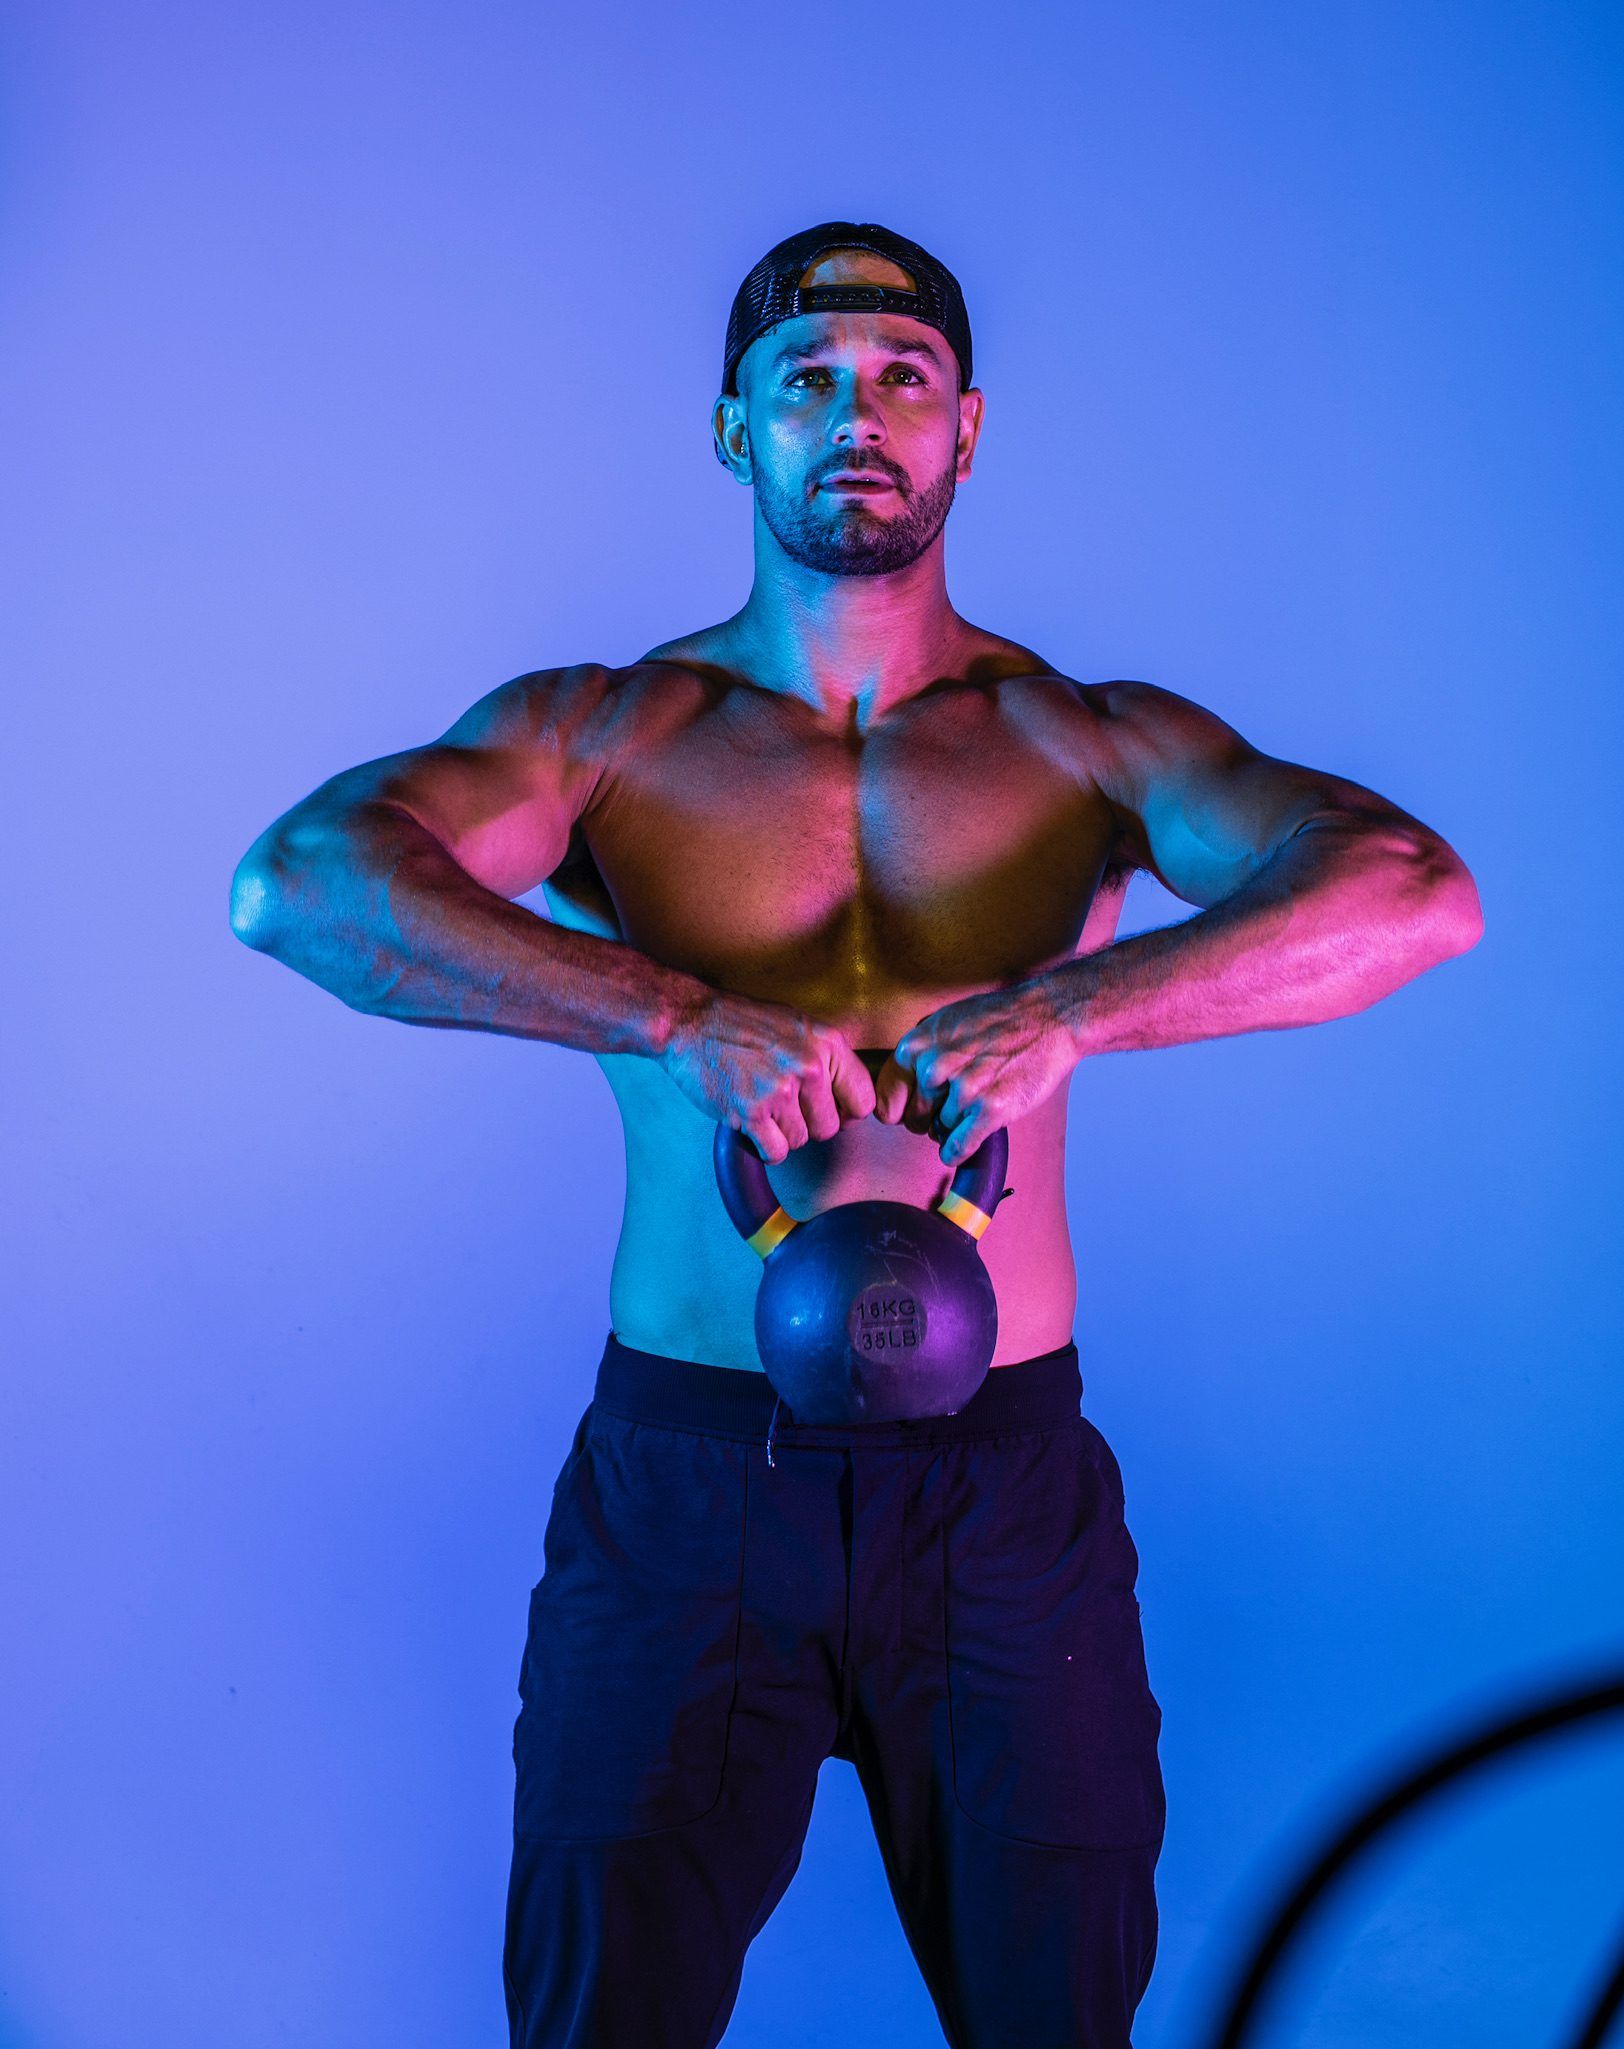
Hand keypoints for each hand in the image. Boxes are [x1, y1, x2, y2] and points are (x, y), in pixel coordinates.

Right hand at [660, 989, 876, 1163]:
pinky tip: (752, 1124)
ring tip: (762, 1106)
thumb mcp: (799, 1026)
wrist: (691, 1022)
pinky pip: (775, 1152)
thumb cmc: (744, 1025)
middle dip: (808, 1123)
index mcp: (828, 1043)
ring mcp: (780, 1091)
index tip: (827, 1109)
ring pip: (801, 1141)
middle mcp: (809, 1066)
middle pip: (830, 1128)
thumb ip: (829, 1060)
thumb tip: (851, 1104)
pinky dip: (764, 1146)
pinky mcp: (751, 1112)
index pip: (863, 1100)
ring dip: (781, 1132)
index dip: (845, 1111)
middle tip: (783, 1106)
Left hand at [873, 982, 1078, 1164]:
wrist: (1048, 1017)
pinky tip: (966, 1143)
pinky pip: (959, 1147)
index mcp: (917, 1047)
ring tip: (978, 1102)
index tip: (915, 1109)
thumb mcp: (944, 1024)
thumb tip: (897, 1090)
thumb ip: (919, 1054)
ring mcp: (963, 1090)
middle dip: (930, 1120)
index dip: (903, 1108)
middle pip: (915, 1120)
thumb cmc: (997, 1020)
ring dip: (956, 1126)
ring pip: (942, 1130)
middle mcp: (934, 1068)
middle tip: (952, 1108)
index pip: (887, 1100)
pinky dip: (959, 1151)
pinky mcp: (990, 1110)